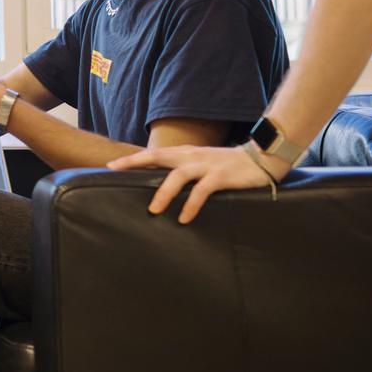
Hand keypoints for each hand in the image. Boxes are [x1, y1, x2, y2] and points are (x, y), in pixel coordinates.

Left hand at [106, 144, 287, 223]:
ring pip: (178, 176)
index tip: (110, 166)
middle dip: (135, 163)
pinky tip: (184, 218)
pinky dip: (191, 204)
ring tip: (154, 209)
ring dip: (164, 192)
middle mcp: (191, 156)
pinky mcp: (221, 176)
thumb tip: (162, 186)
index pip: (153, 154)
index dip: (131, 159)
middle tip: (115, 172)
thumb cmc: (227, 164)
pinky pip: (202, 191)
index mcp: (184, 153)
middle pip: (158, 156)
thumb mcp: (201, 164)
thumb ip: (183, 171)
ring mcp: (206, 165)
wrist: (261, 157)